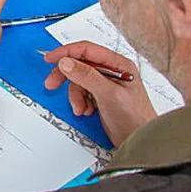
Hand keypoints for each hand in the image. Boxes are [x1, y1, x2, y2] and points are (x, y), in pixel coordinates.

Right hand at [42, 41, 157, 145]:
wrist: (139, 141)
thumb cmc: (135, 118)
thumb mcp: (108, 94)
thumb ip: (86, 76)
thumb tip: (66, 62)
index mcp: (118, 64)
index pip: (87, 50)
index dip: (66, 52)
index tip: (50, 58)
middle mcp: (111, 72)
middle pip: (79, 65)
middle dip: (66, 76)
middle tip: (52, 83)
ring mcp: (105, 84)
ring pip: (78, 80)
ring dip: (75, 95)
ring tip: (80, 107)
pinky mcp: (100, 97)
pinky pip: (81, 92)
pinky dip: (79, 101)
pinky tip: (86, 110)